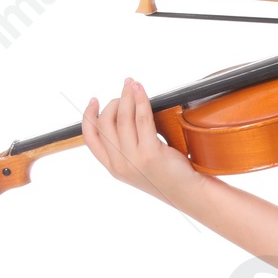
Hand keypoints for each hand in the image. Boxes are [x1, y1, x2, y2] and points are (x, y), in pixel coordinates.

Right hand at [81, 78, 200, 205]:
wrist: (189, 193)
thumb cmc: (168, 175)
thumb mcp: (139, 165)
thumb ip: (126, 147)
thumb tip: (122, 111)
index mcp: (113, 168)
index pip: (90, 139)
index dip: (88, 116)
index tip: (94, 101)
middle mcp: (120, 165)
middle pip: (105, 124)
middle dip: (113, 102)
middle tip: (125, 91)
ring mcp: (134, 160)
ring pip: (123, 118)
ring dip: (126, 96)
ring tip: (132, 84)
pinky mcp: (151, 154)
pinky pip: (142, 119)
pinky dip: (140, 100)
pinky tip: (140, 90)